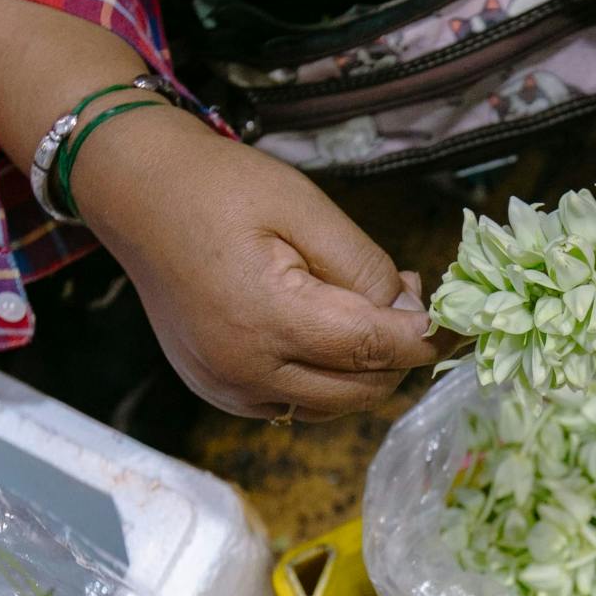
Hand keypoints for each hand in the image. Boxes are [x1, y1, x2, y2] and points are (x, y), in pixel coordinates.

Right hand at [75, 110, 449, 419]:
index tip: (458, 321)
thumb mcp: (305, 210)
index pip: (373, 349)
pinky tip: (328, 333)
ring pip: (331, 406)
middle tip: (407, 300)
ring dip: (365, 372)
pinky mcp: (218, 393)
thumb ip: (363, 268)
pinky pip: (294, 404)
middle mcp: (245, 370)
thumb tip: (411, 316)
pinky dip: (326, 380)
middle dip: (398, 355)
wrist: (136, 195)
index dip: (425, 339)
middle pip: (359, 390)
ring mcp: (227, 389)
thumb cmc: (221, 188)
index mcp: (268, 320)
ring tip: (368, 310)